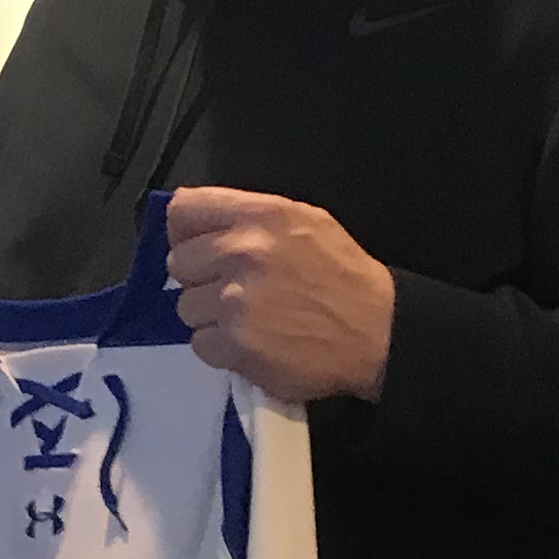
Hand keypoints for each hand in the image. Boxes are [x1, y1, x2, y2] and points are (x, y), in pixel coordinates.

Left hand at [164, 187, 393, 399]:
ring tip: (248, 319)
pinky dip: (220, 348)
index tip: (199, 247)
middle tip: (232, 289)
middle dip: (200, 277)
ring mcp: (235, 300)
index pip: (184, 211)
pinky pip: (199, 343)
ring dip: (210, 316)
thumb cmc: (343, 277)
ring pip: (185, 306)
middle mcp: (242, 252)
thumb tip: (201, 224)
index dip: (185, 232)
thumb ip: (251, 218)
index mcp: (261, 216)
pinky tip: (251, 342)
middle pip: (178, 262)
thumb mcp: (306, 223)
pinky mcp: (234, 344)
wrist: (379, 333)